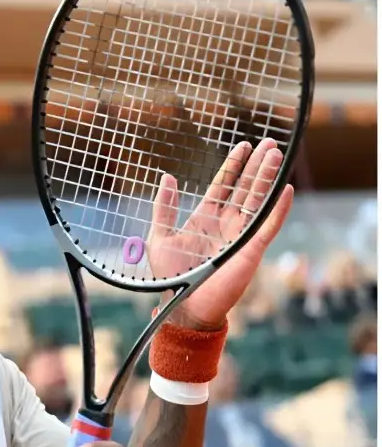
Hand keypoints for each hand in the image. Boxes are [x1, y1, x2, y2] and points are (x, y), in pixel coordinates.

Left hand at [152, 138, 294, 329]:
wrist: (184, 304)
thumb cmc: (170, 275)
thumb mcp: (161, 234)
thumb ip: (164, 206)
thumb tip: (167, 177)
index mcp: (205, 217)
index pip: (224, 185)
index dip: (234, 165)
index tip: (244, 146)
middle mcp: (226, 223)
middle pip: (245, 187)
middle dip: (257, 165)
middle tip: (270, 143)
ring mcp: (241, 235)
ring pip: (258, 200)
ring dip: (268, 178)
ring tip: (277, 155)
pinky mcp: (251, 249)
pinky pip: (268, 224)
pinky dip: (278, 207)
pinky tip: (286, 190)